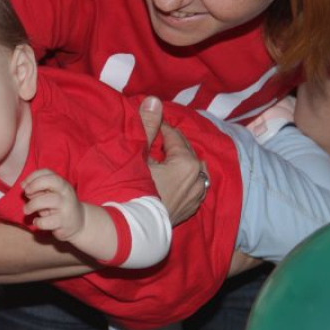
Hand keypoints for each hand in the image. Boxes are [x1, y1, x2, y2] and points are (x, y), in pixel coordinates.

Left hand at [22, 168, 85, 241]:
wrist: (79, 222)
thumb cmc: (59, 206)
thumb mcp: (50, 194)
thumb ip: (38, 188)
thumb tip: (23, 185)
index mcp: (62, 183)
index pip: (47, 172)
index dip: (33, 176)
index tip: (24, 185)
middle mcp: (66, 193)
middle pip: (51, 181)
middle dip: (35, 185)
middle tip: (26, 193)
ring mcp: (66, 207)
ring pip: (48, 200)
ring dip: (32, 205)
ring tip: (26, 210)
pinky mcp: (64, 222)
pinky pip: (47, 221)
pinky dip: (38, 222)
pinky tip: (37, 221)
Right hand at [139, 97, 206, 224]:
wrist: (132, 230)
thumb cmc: (132, 190)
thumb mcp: (138, 155)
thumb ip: (147, 127)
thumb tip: (154, 99)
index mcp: (187, 162)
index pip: (173, 136)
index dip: (159, 128)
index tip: (147, 127)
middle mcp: (197, 177)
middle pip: (185, 150)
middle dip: (171, 143)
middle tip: (154, 140)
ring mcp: (196, 196)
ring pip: (193, 169)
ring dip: (182, 160)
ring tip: (167, 158)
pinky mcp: (190, 209)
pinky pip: (194, 186)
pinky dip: (186, 178)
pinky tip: (175, 178)